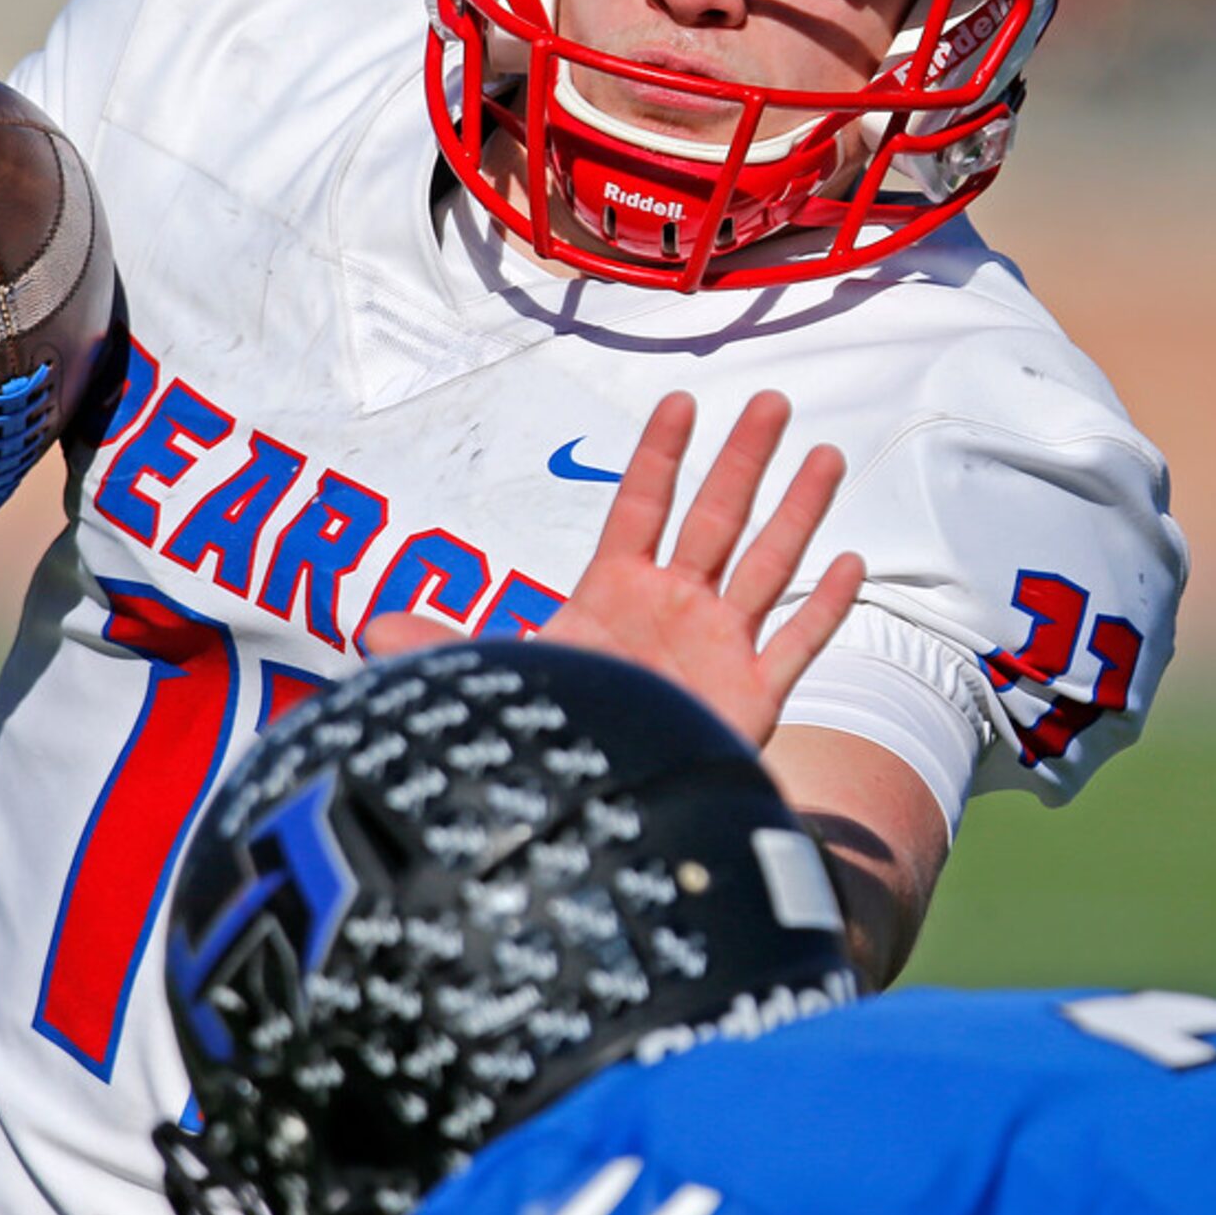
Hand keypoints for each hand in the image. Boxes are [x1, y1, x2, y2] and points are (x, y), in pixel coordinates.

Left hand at [362, 391, 864, 747]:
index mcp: (614, 591)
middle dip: (742, 460)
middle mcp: (674, 606)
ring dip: (797, 510)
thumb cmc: (552, 734)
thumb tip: (366, 628)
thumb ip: (439, 649)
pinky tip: (849, 561)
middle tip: (770, 399)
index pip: (640, 506)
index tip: (680, 401)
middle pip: (717, 517)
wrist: (594, 815)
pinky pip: (796, 642)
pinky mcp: (752, 695)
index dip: (659, 456)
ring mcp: (718, 646)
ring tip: (824, 454)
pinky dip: (825, 605)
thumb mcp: (497, 684)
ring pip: (768, 564)